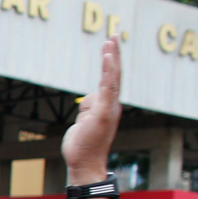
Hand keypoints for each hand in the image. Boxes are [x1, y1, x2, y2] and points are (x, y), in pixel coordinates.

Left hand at [62, 38, 122, 182]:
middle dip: (114, 54)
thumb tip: (88, 99)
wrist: (85, 164)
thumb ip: (88, 108)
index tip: (109, 45)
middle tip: (115, 34)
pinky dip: (109, 72)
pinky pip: (108, 88)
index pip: (109, 79)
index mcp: (106, 106)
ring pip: (113, 78)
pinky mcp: (104, 113)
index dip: (110, 62)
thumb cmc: (83, 145)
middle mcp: (112, 105)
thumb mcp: (83, 121)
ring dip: (112, 59)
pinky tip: (108, 58)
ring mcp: (109, 109)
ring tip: (111, 41)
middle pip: (114, 75)